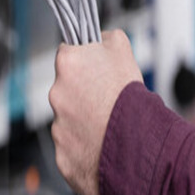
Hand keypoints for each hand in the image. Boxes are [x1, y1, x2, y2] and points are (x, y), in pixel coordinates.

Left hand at [48, 30, 142, 194]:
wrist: (137, 142)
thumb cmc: (129, 96)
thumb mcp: (122, 49)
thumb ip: (105, 38)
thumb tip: (97, 38)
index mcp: (67, 64)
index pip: (66, 56)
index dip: (81, 62)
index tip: (91, 70)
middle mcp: (56, 94)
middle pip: (66, 90)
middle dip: (82, 94)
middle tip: (104, 100)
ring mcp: (58, 127)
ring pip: (68, 120)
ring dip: (83, 121)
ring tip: (107, 125)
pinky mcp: (62, 156)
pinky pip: (71, 149)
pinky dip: (85, 147)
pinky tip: (103, 145)